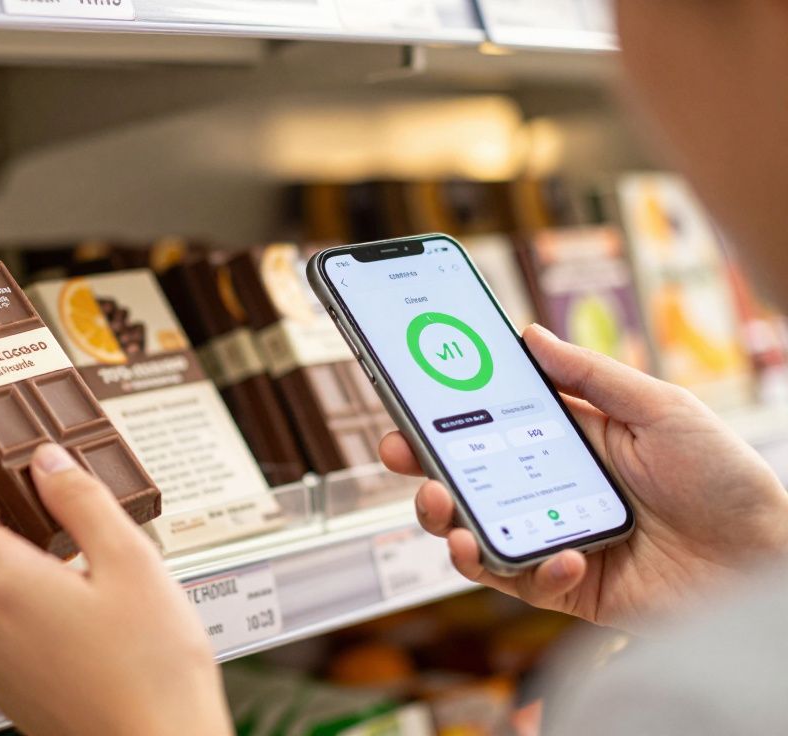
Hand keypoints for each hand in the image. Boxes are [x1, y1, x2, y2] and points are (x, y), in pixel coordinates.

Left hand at [0, 445, 231, 735]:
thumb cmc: (152, 672)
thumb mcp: (131, 562)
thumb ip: (82, 500)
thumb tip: (48, 462)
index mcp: (1, 583)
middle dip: (7, 523)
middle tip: (56, 508)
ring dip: (23, 569)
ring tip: (84, 570)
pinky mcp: (7, 690)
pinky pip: (3, 631)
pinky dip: (29, 610)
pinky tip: (81, 618)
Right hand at [381, 324, 787, 631]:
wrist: (767, 562)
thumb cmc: (727, 480)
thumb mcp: (662, 409)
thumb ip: (593, 376)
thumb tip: (531, 336)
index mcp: (570, 440)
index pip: (491, 422)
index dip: (445, 413)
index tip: (408, 399)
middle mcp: (551, 488)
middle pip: (467, 478)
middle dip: (423, 467)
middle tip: (400, 456)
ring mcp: (553, 537)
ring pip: (476, 533)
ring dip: (449, 524)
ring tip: (448, 517)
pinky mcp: (567, 588)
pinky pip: (523, 582)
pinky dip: (532, 571)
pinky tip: (562, 558)